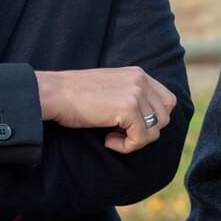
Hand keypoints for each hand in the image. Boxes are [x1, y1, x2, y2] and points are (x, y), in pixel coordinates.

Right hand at [36, 67, 177, 153]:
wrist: (53, 94)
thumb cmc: (75, 97)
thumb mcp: (110, 89)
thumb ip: (130, 96)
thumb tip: (150, 121)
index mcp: (138, 74)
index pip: (167, 101)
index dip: (153, 119)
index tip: (128, 124)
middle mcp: (141, 80)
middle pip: (165, 117)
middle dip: (146, 131)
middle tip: (120, 133)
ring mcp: (136, 93)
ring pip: (155, 130)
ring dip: (135, 140)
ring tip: (111, 136)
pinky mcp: (128, 108)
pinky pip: (141, 139)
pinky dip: (126, 146)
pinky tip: (107, 140)